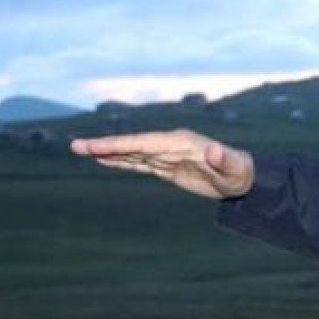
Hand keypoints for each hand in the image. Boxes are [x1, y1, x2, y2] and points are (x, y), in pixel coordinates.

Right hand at [70, 129, 253, 198]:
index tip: (98, 147)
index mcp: (180, 141)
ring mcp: (165, 154)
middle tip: (76, 145)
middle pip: (131, 145)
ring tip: (79, 149)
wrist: (242, 176)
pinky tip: (102, 159)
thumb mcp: (233, 168)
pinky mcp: (165, 165)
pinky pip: (138, 162)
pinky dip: (119, 160)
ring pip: (130, 152)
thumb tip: (215, 149)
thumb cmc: (239, 172)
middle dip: (104, 145)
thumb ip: (224, 159)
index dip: (120, 144)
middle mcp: (169, 144)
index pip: (144, 142)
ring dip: (105, 152)